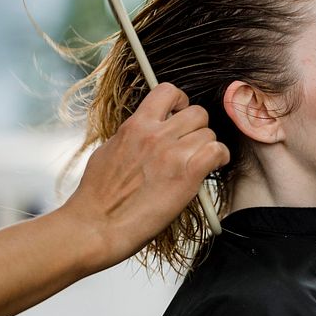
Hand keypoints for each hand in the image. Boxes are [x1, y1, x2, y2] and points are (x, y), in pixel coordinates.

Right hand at [61, 83, 228, 268]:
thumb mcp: (108, 151)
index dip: (180, 101)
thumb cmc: (97, 196)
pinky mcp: (187, 174)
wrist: (97, 225)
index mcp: (135, 126)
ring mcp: (172, 153)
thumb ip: (130, 137)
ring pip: (209, 133)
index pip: (167, 91)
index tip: (179, 113)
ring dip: (207, 147)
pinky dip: (219, 158)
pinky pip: (217, 151)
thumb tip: (142, 133)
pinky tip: (211, 167)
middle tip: (191, 144)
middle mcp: (155, 134)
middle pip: (197, 113)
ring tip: (198, 161)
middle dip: (197, 128)